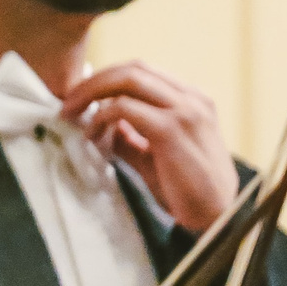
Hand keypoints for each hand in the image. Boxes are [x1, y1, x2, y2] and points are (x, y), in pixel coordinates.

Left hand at [59, 61, 238, 232]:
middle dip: (93, 81)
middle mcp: (191, 98)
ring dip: (92, 93)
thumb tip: (102, 123)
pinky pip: (125, 109)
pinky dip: (101, 117)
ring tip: (72, 114)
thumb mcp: (155, 154)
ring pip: (128, 79)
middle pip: (133, 68)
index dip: (106, 78)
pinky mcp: (172, 130)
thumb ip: (132, 135)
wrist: (218, 217)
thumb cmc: (187, 189)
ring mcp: (185, 111)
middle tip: (68, 102)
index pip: (142, 71)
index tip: (80, 96)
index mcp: (191, 99)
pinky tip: (92, 135)